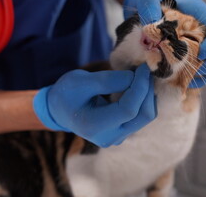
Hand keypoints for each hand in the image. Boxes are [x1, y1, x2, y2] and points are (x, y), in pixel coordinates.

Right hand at [33, 64, 156, 147]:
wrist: (59, 109)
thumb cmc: (66, 93)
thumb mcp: (81, 81)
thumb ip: (107, 80)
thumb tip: (135, 77)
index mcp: (94, 126)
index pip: (128, 109)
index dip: (140, 87)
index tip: (142, 68)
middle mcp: (108, 137)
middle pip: (142, 115)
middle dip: (146, 90)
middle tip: (143, 70)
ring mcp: (117, 137)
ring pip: (145, 116)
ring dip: (147, 95)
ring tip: (140, 76)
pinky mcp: (122, 132)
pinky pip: (140, 116)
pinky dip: (143, 100)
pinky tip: (137, 86)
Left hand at [123, 0, 205, 87]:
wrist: (138, 12)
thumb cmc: (145, 2)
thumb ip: (148, 4)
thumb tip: (154, 22)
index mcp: (197, 12)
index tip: (201, 53)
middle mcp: (202, 28)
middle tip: (195, 69)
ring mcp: (198, 44)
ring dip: (205, 74)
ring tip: (185, 78)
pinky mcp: (189, 57)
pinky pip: (201, 72)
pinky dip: (194, 79)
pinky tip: (179, 81)